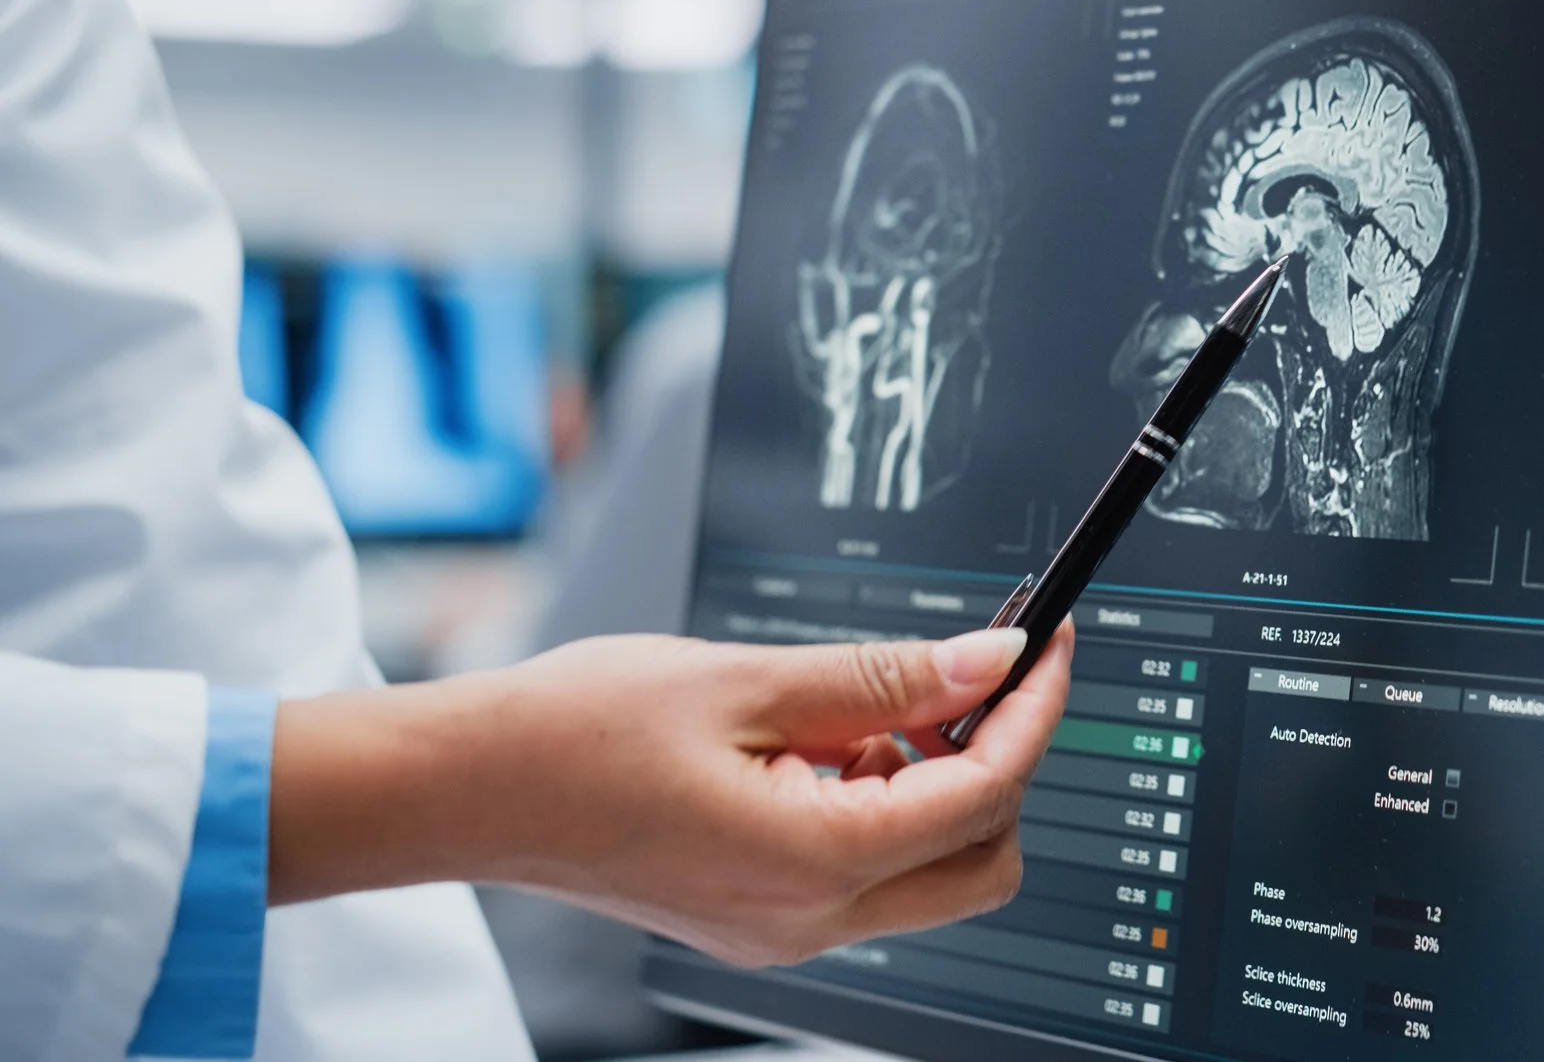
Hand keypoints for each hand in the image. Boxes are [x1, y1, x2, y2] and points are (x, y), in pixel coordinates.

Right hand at [269, 623, 1073, 967]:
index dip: (1032, 709)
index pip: (984, 794)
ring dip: (933, 784)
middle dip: (998, 765)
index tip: (1045, 641)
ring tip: (859, 707)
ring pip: (929, 872)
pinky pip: (866, 872)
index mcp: (813, 863)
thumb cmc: (575, 732)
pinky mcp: (759, 918)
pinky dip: (878, 805)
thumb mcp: (749, 680)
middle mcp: (808, 922)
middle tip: (966, 676)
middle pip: (982, 862)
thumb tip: (990, 661)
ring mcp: (783, 931)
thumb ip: (886, 679)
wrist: (468, 787)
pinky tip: (823, 742)